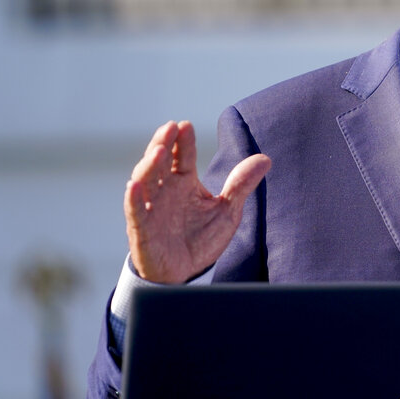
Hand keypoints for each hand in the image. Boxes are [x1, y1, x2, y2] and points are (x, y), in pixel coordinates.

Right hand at [123, 120, 270, 282]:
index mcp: (184, 182)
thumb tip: (265, 158)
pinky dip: (133, 199)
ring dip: (149, 165)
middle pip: (160, 162)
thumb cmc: (202, 238)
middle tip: (170, 128)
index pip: (183, 156)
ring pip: (145, 181)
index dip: (184, 141)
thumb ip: (241, 185)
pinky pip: (135, 211)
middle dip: (164, 144)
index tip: (185, 125)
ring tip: (159, 151)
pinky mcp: (142, 229)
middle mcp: (165, 190)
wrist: (186, 273)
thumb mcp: (227, 211)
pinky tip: (133, 185)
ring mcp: (152, 208)